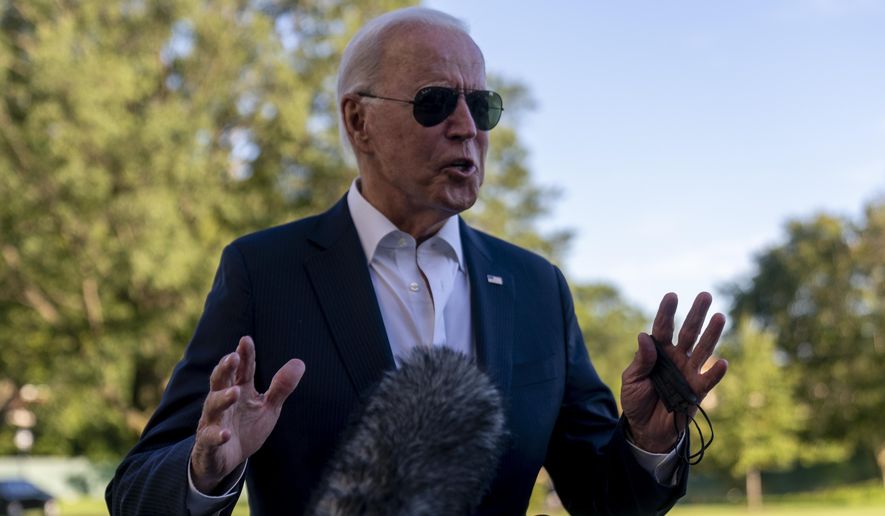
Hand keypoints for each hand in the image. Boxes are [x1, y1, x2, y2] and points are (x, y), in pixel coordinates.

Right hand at [190, 336, 304, 493]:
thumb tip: (300, 362)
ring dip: (222, 398)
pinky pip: (210, 438)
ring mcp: (213, 422)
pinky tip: (226, 434)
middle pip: (220, 381)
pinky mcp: (208, 443)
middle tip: (233, 357)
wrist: (224, 462)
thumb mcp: (268, 408)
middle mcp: (222, 402)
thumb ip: (280, 387)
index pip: (241, 370)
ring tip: (234, 392)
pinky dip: (217, 435)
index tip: (246, 340)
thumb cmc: (245, 428)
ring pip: (213, 406)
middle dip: (226, 369)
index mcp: (238, 390)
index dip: (244, 355)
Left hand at [620, 292, 727, 452]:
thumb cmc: (636, 400)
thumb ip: (641, 360)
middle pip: (688, 332)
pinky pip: (708, 380)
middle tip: (705, 295)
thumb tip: (644, 336)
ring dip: (711, 335)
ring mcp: (688, 372)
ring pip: (702, 350)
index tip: (672, 296)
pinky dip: (716, 372)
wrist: (645, 429)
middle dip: (696, 315)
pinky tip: (721, 362)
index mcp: (658, 352)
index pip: (663, 328)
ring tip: (720, 317)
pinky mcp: (697, 391)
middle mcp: (676, 358)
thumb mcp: (631, 379)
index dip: (667, 313)